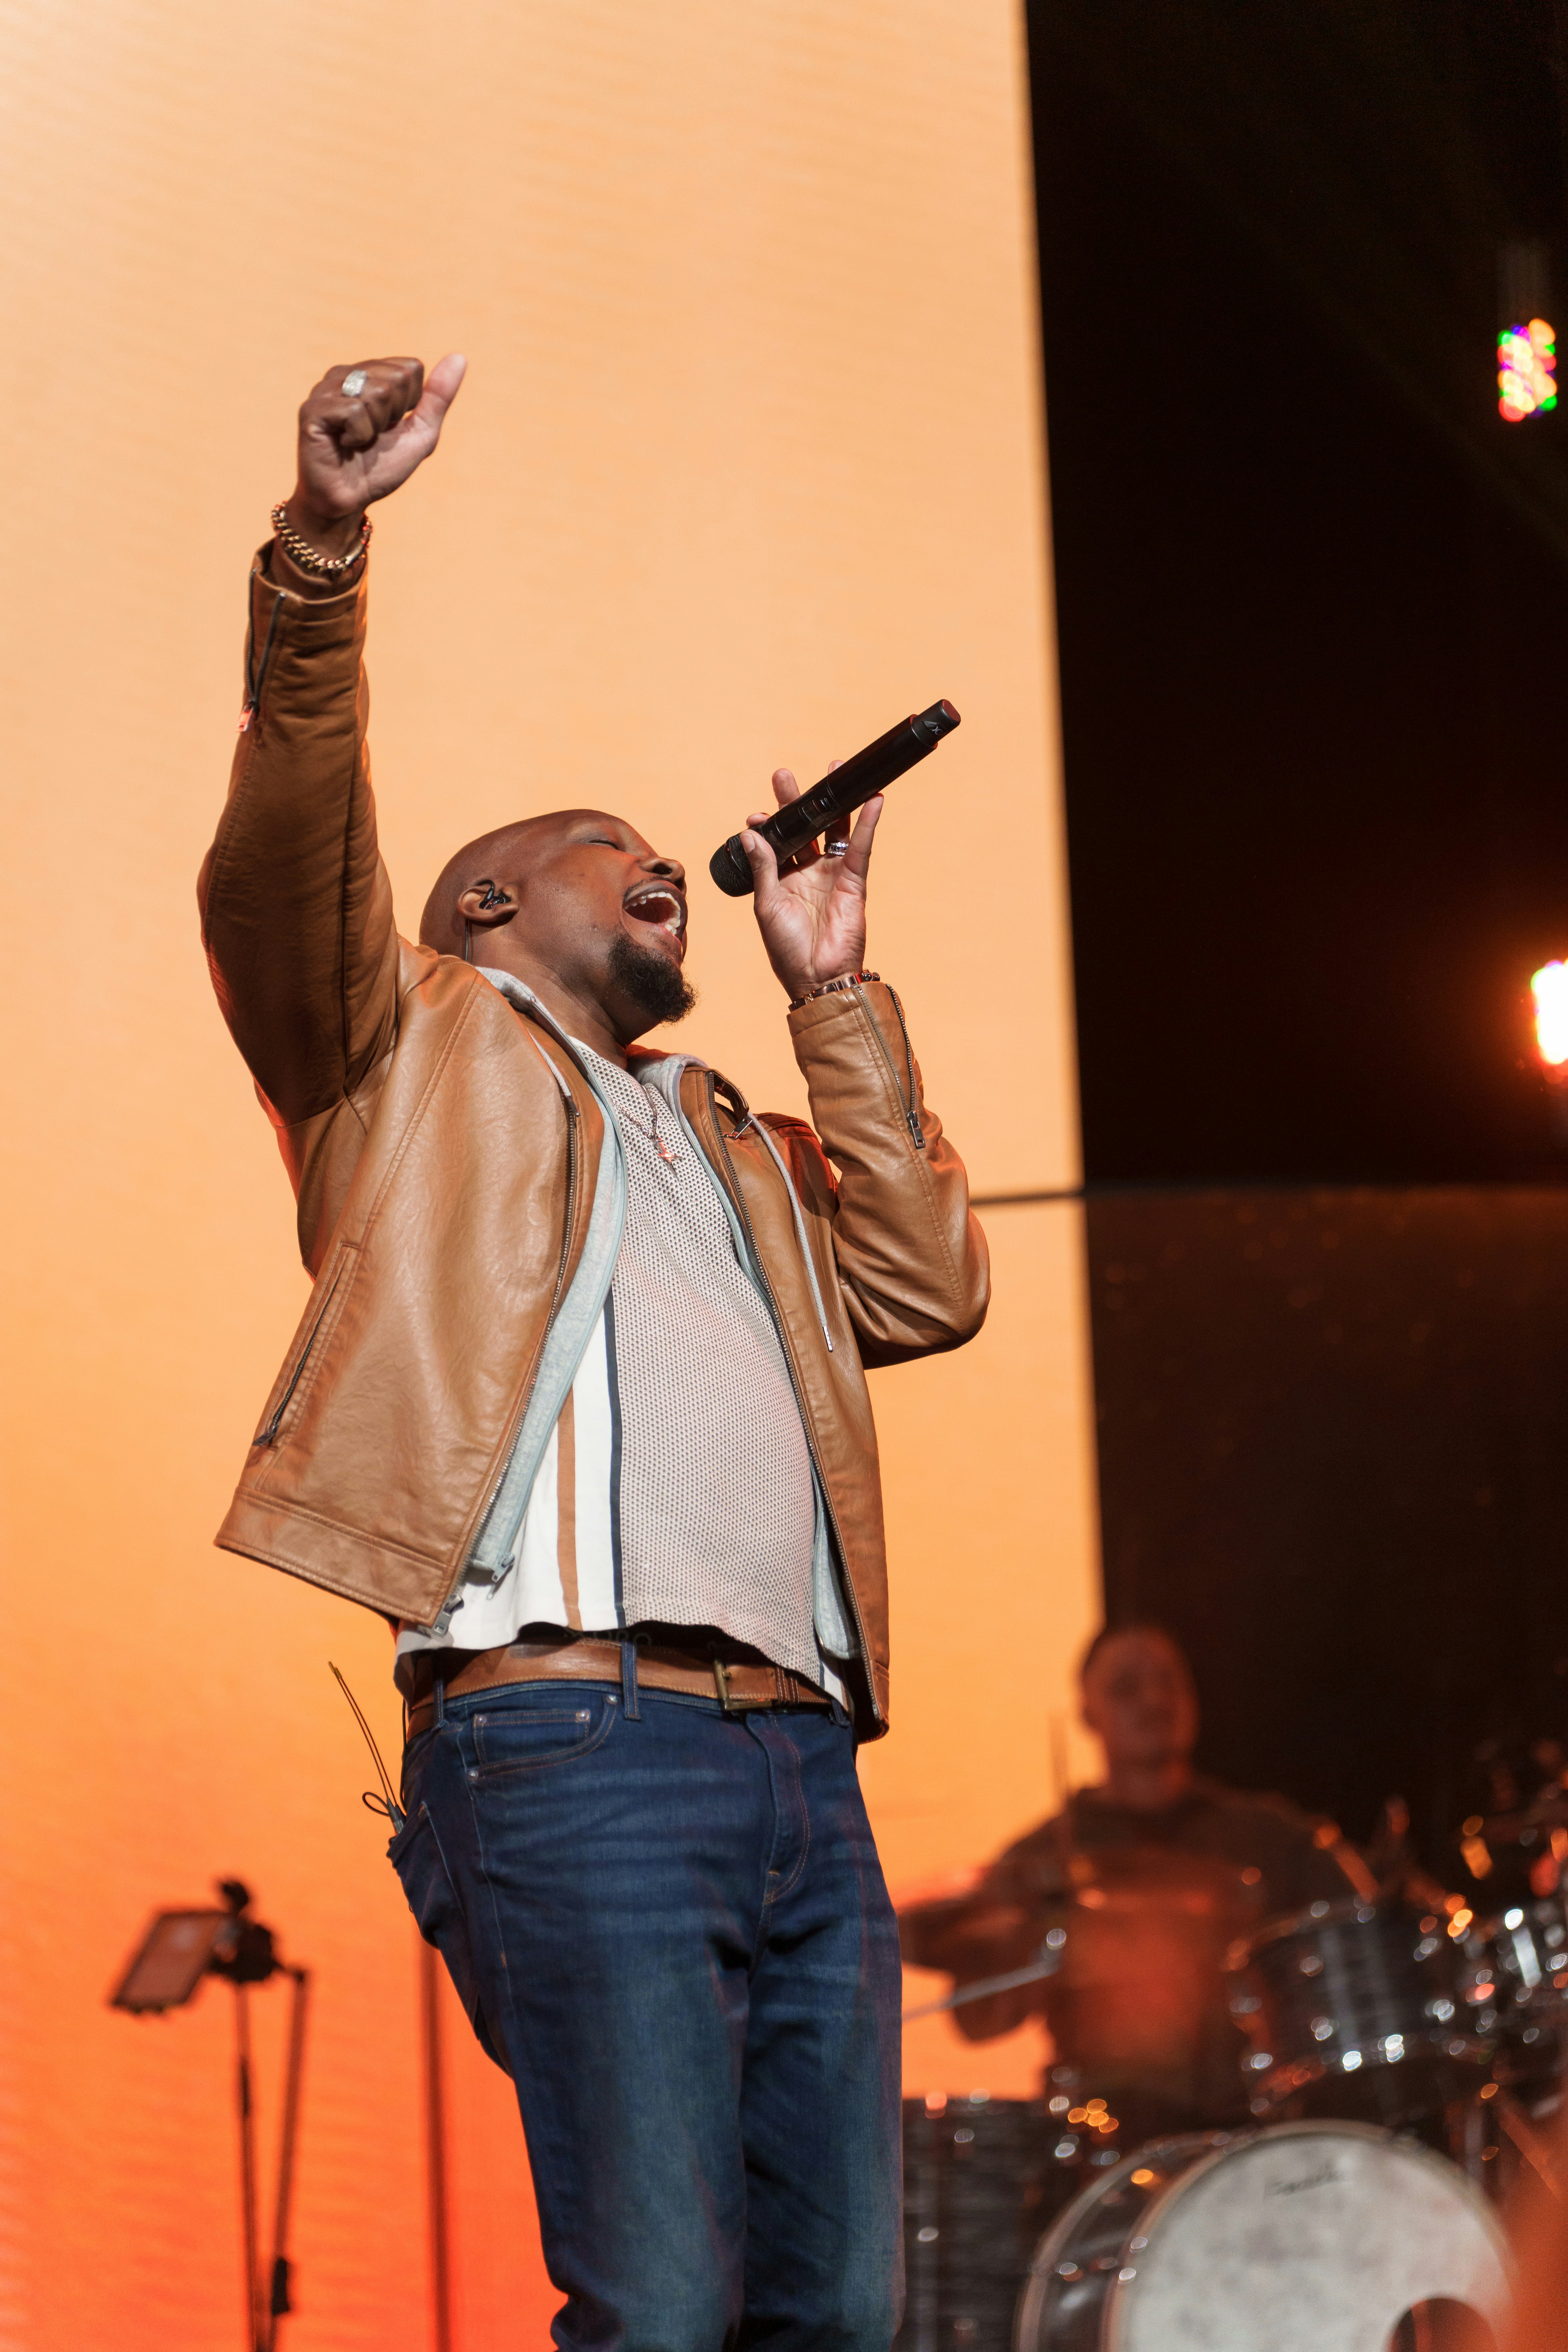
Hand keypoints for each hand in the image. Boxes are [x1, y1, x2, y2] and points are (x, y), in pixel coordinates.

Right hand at [282, 353, 467, 557]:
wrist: (349, 501)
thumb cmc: (380, 468)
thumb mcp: (420, 432)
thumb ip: (438, 397)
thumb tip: (459, 357)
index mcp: (369, 374)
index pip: (410, 368)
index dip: (410, 404)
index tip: (390, 425)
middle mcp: (345, 374)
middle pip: (396, 378)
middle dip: (394, 415)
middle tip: (373, 436)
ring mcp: (326, 389)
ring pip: (377, 391)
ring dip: (377, 426)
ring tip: (358, 440)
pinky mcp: (313, 409)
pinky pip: (355, 409)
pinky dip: (360, 434)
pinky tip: (345, 444)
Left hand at [740, 764, 881, 1000]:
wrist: (817, 977)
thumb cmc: (787, 949)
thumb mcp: (767, 905)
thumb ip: (763, 867)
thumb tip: (751, 833)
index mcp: (782, 880)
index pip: (777, 843)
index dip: (769, 826)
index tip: (757, 814)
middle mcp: (808, 873)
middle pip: (804, 828)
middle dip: (797, 801)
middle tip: (785, 774)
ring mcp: (832, 875)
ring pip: (835, 830)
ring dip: (835, 802)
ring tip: (835, 770)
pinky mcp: (854, 881)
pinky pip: (861, 847)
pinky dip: (868, 823)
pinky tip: (872, 799)